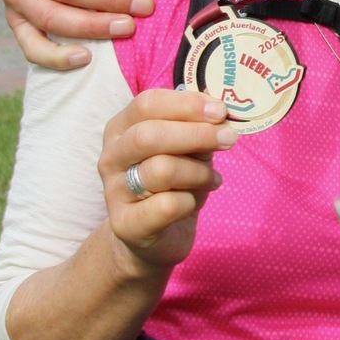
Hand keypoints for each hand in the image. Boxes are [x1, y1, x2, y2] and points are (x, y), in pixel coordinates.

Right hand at [99, 89, 236, 275]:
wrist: (153, 236)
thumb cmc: (173, 183)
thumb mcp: (186, 149)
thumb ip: (197, 128)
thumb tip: (220, 113)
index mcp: (121, 129)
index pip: (147, 103)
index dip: (187, 104)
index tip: (220, 111)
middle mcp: (111, 157)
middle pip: (149, 134)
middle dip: (197, 134)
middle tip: (229, 139)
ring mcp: (114, 191)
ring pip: (161, 169)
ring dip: (198, 172)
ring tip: (210, 178)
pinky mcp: (125, 224)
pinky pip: (166, 205)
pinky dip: (190, 201)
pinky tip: (194, 202)